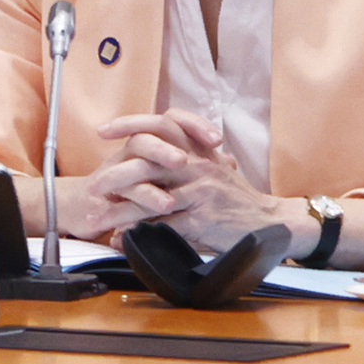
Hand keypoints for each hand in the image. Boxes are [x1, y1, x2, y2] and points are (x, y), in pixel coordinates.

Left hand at [65, 111, 283, 248]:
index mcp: (198, 151)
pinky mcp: (202, 217)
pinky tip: (123, 239)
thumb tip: (148, 168)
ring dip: (119, 212)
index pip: (161, 125)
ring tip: (98, 221)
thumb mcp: (212, 171)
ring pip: (149, 198)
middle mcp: (198, 165)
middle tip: (92, 187)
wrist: (271, 222)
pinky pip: (163, 225)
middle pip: (146, 163)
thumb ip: (183, 164)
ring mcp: (200, 191)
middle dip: (114, 176)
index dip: (130, 124)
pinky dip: (139, 234)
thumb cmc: (235, 199)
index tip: (102, 131)